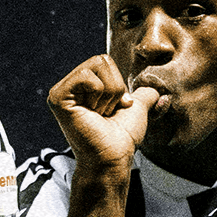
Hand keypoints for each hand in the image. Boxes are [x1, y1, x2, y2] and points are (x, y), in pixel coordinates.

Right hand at [47, 54, 157, 172]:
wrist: (113, 157)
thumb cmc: (121, 138)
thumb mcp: (136, 110)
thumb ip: (144, 96)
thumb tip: (159, 92)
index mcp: (84, 87)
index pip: (105, 61)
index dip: (118, 84)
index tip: (116, 108)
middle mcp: (70, 86)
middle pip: (101, 60)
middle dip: (114, 87)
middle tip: (107, 111)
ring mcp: (61, 91)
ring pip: (95, 66)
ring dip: (108, 93)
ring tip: (99, 114)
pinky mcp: (57, 97)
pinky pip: (86, 76)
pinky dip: (97, 94)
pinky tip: (91, 114)